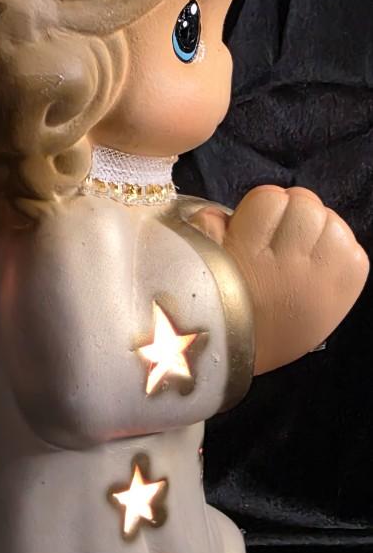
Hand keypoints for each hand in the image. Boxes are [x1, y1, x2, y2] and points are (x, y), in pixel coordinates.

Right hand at [190, 186, 368, 374]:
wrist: (246, 356)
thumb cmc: (220, 306)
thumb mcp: (201, 265)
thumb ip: (207, 229)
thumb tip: (223, 212)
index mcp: (249, 254)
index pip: (269, 197)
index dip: (261, 211)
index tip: (253, 232)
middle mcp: (291, 263)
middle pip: (305, 202)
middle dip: (291, 215)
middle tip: (278, 242)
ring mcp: (325, 275)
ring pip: (333, 220)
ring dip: (317, 232)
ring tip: (300, 256)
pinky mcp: (350, 285)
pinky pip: (353, 247)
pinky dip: (338, 252)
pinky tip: (318, 270)